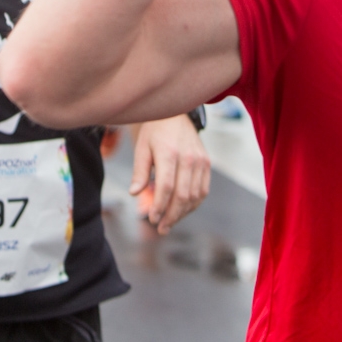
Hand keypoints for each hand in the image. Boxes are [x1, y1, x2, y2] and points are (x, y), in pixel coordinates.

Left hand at [129, 114, 210, 234]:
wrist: (177, 114)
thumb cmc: (155, 131)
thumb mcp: (142, 147)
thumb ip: (139, 171)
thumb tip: (134, 193)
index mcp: (169, 152)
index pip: (166, 186)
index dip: (159, 206)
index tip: (152, 218)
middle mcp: (188, 157)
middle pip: (182, 195)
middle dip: (171, 216)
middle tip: (160, 228)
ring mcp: (200, 161)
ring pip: (195, 196)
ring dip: (182, 214)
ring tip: (169, 223)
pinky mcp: (207, 163)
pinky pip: (203, 190)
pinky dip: (193, 205)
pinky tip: (181, 211)